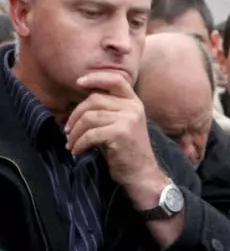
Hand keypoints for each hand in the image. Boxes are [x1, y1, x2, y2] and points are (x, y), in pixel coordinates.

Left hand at [65, 71, 164, 189]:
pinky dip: (79, 143)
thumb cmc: (126, 150)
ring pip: (89, 117)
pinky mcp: (121, 133)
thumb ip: (108, 110)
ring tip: (71, 143)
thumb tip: (79, 104)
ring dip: (74, 132)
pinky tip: (77, 151)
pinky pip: (90, 134)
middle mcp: (133, 108)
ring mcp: (128, 119)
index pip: (116, 80)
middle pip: (95, 99)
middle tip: (67, 130)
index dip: (96, 78)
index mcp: (134, 103)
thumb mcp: (121, 124)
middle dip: (75, 114)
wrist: (141, 173)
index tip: (79, 82)